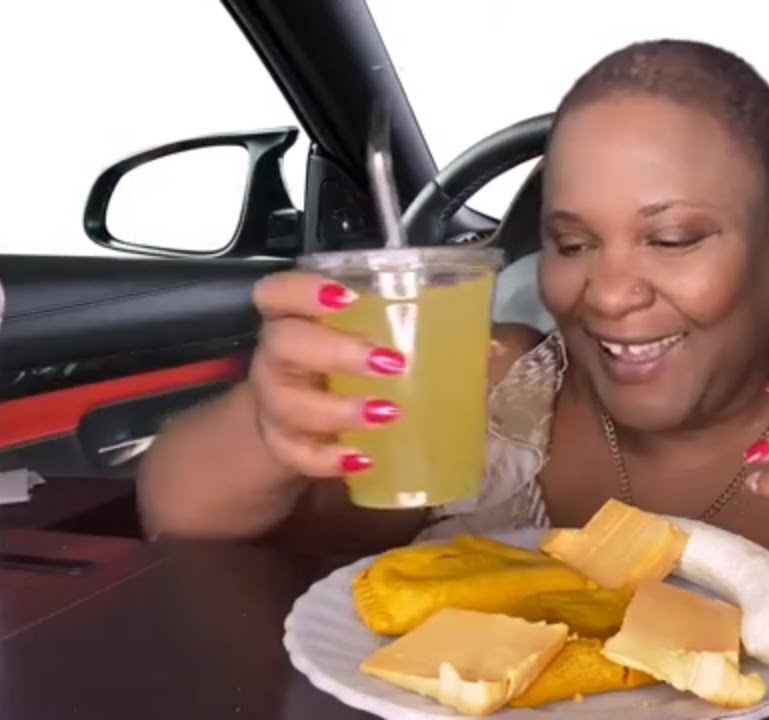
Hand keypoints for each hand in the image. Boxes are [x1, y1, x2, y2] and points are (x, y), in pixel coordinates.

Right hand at [249, 271, 406, 478]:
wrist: (306, 421)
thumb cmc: (351, 367)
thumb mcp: (377, 341)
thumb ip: (420, 334)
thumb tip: (493, 350)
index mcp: (297, 317)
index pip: (279, 292)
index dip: (304, 291)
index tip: (347, 298)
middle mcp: (278, 355)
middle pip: (284, 343)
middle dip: (336, 351)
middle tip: (390, 362)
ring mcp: (275, 401)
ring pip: (288, 403)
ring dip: (339, 410)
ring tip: (388, 414)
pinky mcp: (282, 444)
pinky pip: (296, 453)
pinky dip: (328, 459)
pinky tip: (363, 460)